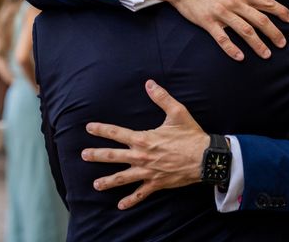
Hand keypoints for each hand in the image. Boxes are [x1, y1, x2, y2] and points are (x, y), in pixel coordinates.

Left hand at [82, 80, 209, 209]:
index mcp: (144, 139)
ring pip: (122, 178)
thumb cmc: (191, 135)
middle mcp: (141, 156)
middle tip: (84, 155)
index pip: (117, 133)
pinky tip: (120, 206)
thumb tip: (149, 83)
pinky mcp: (156, 183)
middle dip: (97, 155)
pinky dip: (130, 201)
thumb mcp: (177, 112)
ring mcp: (147, 172)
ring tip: (96, 185)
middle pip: (113, 156)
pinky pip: (140, 194)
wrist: (205, 158)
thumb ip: (161, 98)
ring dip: (108, 181)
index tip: (89, 128)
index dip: (101, 129)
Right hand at [147, 0, 288, 60]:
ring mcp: (221, 14)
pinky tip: (240, 57)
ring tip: (267, 54)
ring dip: (258, 44)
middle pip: (260, 20)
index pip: (266, 2)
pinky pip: (222, 38)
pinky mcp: (208, 22)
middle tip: (283, 44)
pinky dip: (232, 48)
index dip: (280, 11)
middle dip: (274, 32)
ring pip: (245, 31)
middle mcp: (234, 3)